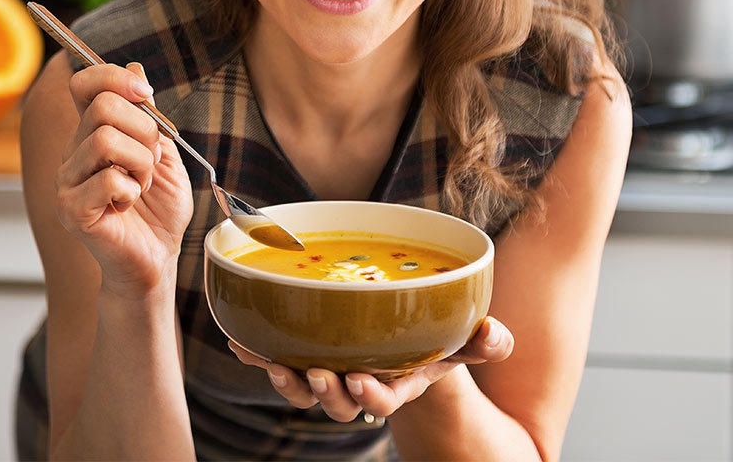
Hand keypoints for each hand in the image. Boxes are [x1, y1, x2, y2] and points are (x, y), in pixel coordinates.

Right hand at [55, 61, 193, 296]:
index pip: (84, 84)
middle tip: (150, 161)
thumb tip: (135, 68)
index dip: (114, 77)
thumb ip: (148, 114)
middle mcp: (73, 152)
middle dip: (144, 131)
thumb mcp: (164, 152)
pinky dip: (132, 190)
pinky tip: (129, 205)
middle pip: (103, 107)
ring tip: (141, 185)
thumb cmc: (159, 207)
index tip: (145, 94)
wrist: (158, 255)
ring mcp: (67, 181)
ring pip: (105, 140)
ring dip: (140, 163)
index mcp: (93, 133)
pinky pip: (107, 179)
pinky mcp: (71, 210)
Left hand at [228, 316, 513, 421]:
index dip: (372, 397)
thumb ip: (482, 341)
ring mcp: (334, 371)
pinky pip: (283, 361)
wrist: (402, 335)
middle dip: (328, 394)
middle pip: (340, 403)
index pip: (384, 399)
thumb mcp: (460, 338)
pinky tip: (240, 341)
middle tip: (320, 375)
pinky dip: (261, 354)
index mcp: (397, 381)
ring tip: (279, 365)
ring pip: (308, 390)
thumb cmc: (432, 338)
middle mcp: (362, 383)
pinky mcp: (310, 356)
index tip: (363, 382)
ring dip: (290, 381)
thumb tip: (497, 334)